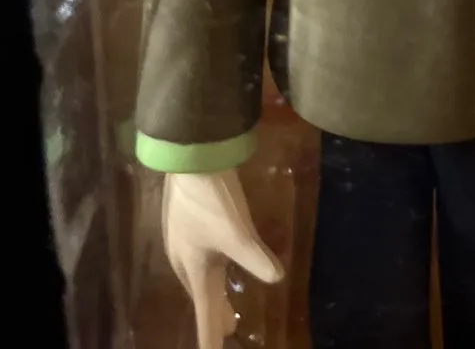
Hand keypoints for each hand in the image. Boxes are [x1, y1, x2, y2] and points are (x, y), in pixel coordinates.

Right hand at [162, 171, 282, 348]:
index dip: (211, 336)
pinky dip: (207, 271)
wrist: (190, 159)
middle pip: (201, 294)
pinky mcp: (183, 222)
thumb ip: (256, 258)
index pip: (205, 312)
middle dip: (213, 314)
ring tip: (221, 304)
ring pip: (197, 276)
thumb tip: (277, 279)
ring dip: (210, 292)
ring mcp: (181, 240)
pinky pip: (196, 258)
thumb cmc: (212, 201)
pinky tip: (215, 261)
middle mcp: (184, 261)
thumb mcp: (238, 232)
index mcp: (196, 269)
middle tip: (228, 328)